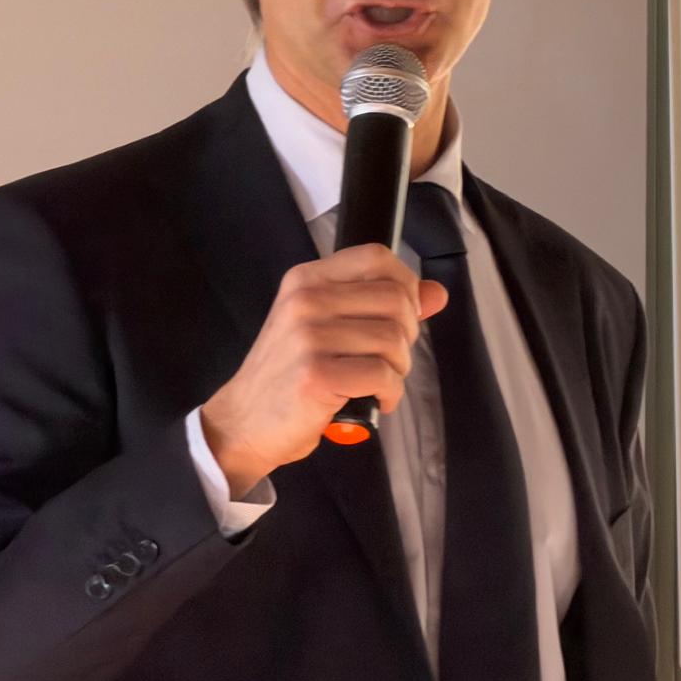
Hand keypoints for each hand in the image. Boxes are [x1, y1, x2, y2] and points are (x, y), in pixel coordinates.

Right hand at [200, 243, 447, 497]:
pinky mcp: (316, 375)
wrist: (244, 423)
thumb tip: (436, 293)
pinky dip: (390, 393)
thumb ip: (378, 306)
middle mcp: (305, 300)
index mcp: (307, 279)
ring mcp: (308, 337)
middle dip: (407, 335)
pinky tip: (375, 400)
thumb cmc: (289, 376)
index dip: (405, 284)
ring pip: (393, 339)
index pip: (377, 257)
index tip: (402, 315)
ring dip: (398, 369)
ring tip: (378, 383)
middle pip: (395, 299)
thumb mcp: (327, 328)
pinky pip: (382, 375)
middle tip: (388, 359)